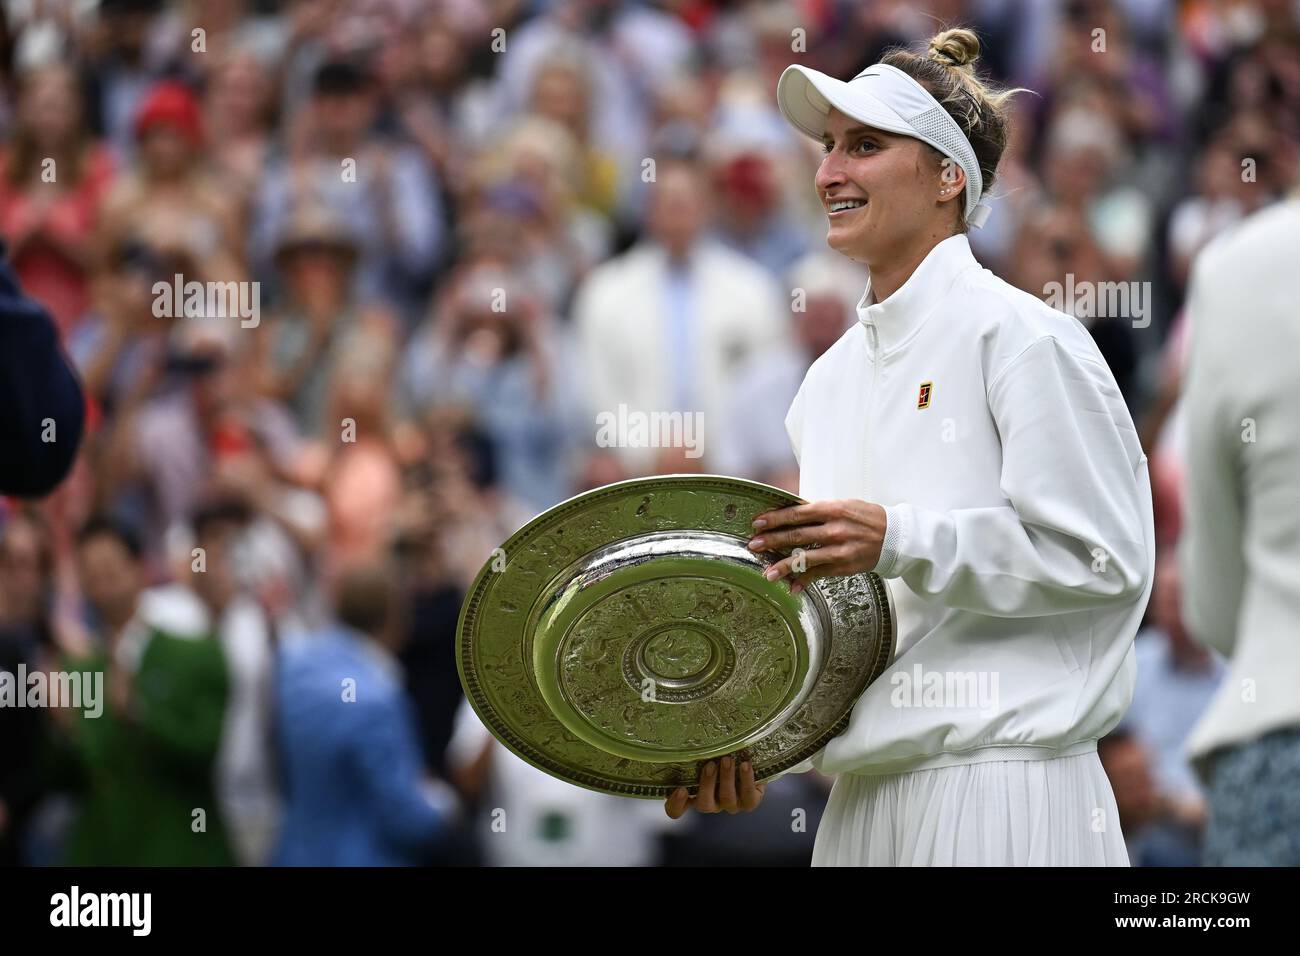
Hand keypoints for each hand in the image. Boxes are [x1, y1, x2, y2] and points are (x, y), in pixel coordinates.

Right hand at [664, 754, 764, 818]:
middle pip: (704, 805)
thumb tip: (682, 721)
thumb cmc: (719, 751)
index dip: (676, 804)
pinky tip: (746, 764)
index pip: (676, 809)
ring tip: (728, 759)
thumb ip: (693, 747)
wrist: (750, 757)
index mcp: (693, 794)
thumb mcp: (704, 751)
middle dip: (707, 784)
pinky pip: (748, 797)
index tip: (680, 789)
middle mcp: (711, 802)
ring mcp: (730, 804)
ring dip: (727, 778)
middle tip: (710, 764)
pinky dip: (747, 780)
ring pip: (727, 799)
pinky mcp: (750, 801)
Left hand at [748, 499, 887, 594]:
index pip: (796, 513)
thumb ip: (818, 511)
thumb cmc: (866, 517)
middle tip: (753, 545)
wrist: (895, 536)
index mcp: (832, 509)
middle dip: (772, 540)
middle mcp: (834, 529)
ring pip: (805, 558)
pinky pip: (819, 574)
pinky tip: (791, 588)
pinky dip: (804, 581)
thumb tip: (790, 514)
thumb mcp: (843, 506)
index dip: (774, 518)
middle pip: (796, 535)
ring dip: (783, 567)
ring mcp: (839, 550)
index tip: (757, 523)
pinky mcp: (843, 566)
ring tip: (766, 573)